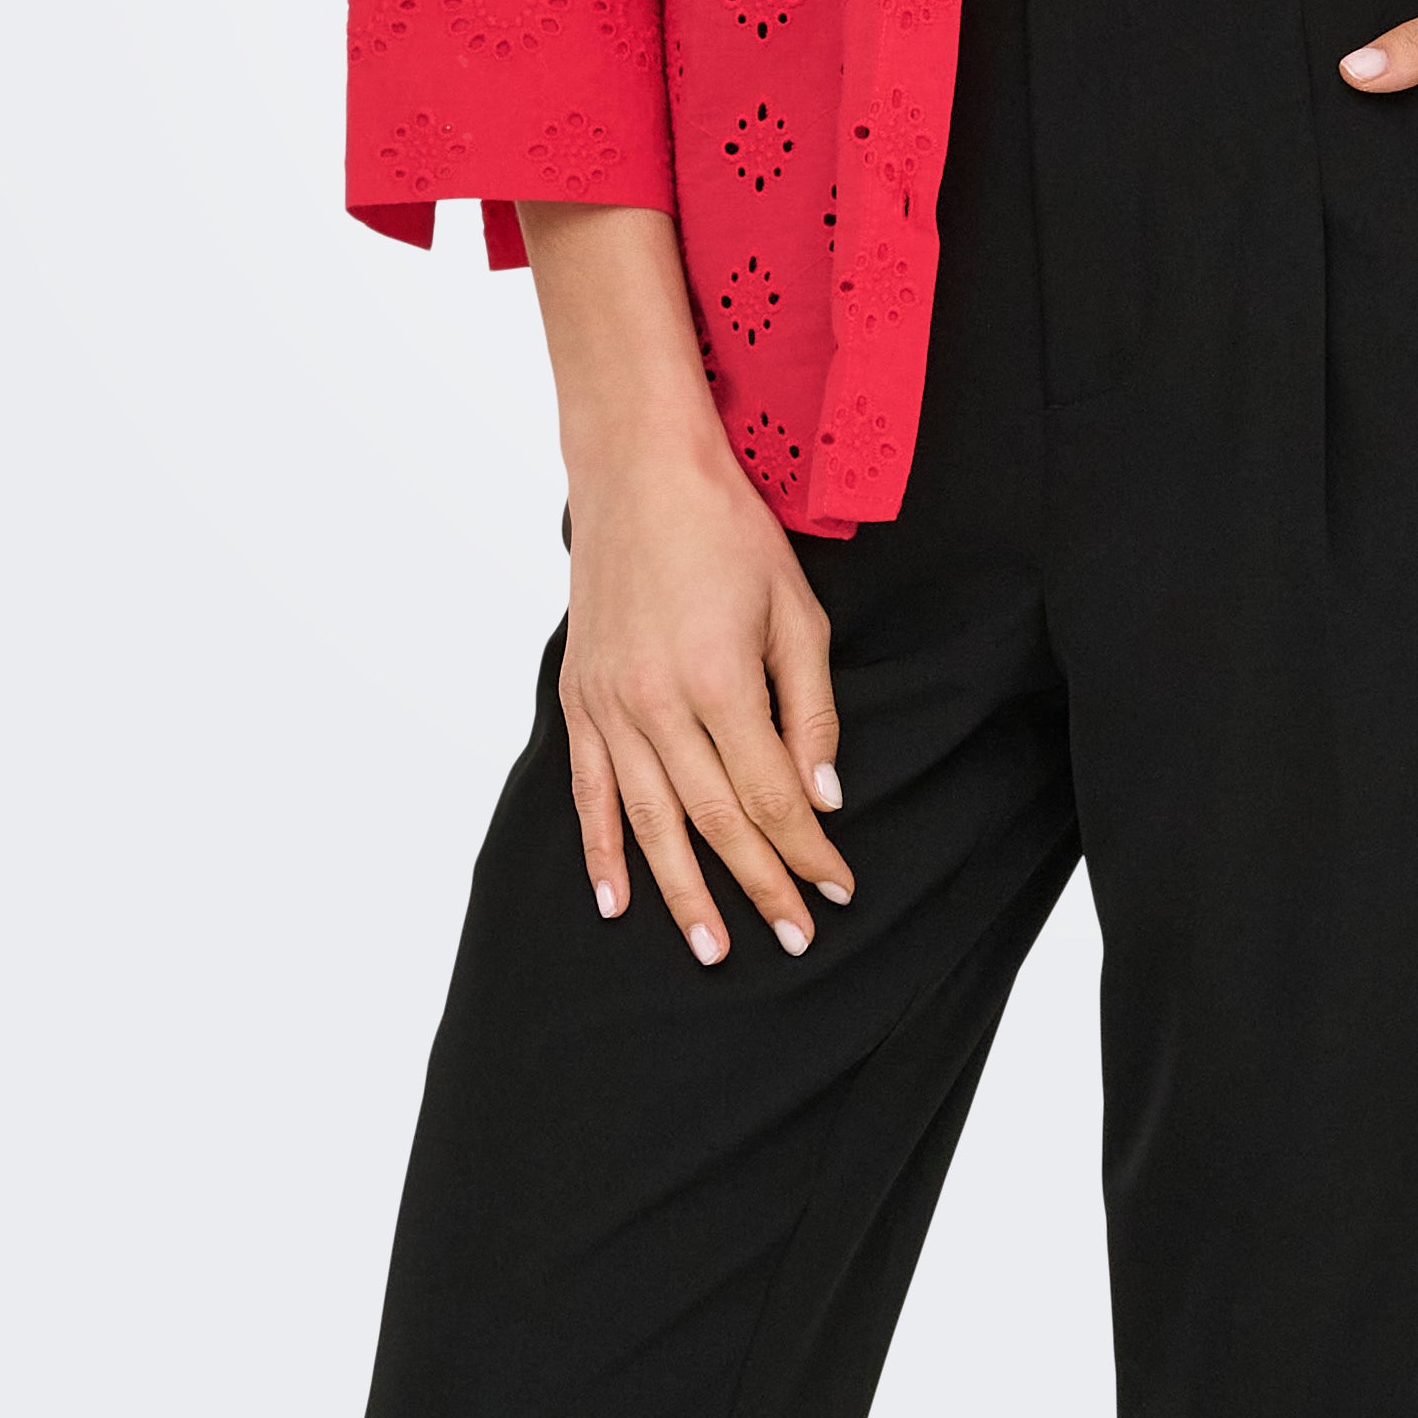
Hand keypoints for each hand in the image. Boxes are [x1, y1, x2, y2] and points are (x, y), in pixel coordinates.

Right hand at [519, 195, 853, 966]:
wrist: (640, 469)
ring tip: (711, 948)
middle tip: (792, 939)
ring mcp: (610, 703)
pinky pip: (589, 789)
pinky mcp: (579, 694)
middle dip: (758, 885)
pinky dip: (601, 848)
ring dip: (683, 890)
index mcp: (720, 681)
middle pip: (715, 820)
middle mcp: (658, 704)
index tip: (838, 890)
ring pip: (649, 821)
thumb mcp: (797, 608)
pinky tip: (618, 899)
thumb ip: (811, 705)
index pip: (772, 794)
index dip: (808, 850)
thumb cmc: (729, 529)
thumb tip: (824, 794)